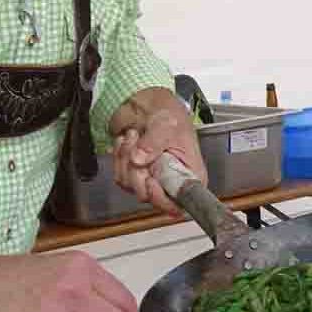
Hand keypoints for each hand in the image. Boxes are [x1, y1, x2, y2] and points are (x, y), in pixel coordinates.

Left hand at [110, 87, 207, 216]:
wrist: (151, 105)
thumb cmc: (170, 115)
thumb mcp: (167, 124)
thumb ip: (154, 142)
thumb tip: (140, 159)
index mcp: (191, 176)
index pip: (178, 205)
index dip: (161, 198)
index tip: (151, 180)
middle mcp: (173, 183)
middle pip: (149, 196)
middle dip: (137, 171)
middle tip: (138, 148)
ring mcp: (153, 180)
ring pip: (130, 186)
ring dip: (126, 159)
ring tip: (135, 138)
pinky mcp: (136, 176)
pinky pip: (120, 177)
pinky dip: (120, 157)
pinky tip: (129, 142)